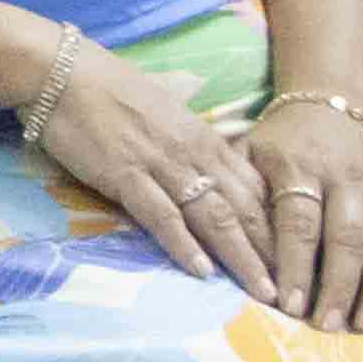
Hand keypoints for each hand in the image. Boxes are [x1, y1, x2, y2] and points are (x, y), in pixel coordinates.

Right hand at [26, 27, 289, 308]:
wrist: (62, 71)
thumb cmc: (109, 89)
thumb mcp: (166, 111)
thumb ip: (192, 138)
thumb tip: (212, 154)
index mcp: (205, 139)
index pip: (257, 189)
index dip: (281, 228)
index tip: (299, 260)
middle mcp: (193, 153)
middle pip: (246, 208)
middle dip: (273, 252)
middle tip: (296, 290)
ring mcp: (160, 164)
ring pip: (213, 216)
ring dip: (241, 256)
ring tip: (261, 290)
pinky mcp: (125, 174)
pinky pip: (161, 215)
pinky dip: (183, 244)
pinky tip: (201, 270)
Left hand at [240, 95, 362, 333]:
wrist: (332, 101)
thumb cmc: (280, 141)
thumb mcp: (250, 154)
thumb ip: (241, 197)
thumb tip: (229, 253)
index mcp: (299, 165)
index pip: (298, 221)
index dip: (294, 265)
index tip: (288, 305)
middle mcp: (346, 175)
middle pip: (346, 237)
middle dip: (337, 285)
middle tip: (326, 326)